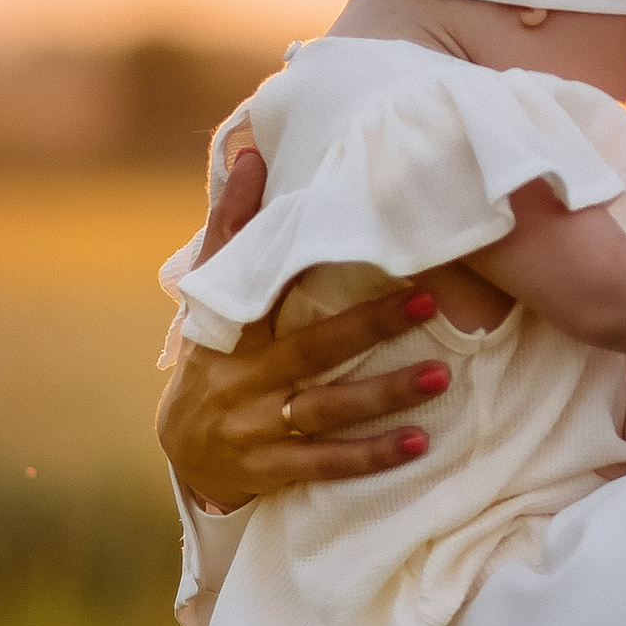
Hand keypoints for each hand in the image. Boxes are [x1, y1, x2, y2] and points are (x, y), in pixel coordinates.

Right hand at [153, 139, 453, 503]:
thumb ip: (233, 229)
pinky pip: (327, 464)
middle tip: (430, 301)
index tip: (358, 232)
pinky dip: (372, 457)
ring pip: (327, 410)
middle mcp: (241, 379)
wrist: (183, 454)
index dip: (295, 254)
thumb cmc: (214, 356)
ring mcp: (254, 428)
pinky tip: (420, 443)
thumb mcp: (209, 297)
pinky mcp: (269, 472)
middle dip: (371, 326)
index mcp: (228, 329)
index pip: (256, 283)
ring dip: (385, 395)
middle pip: (312, 349)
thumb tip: (250, 153)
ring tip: (441, 375)